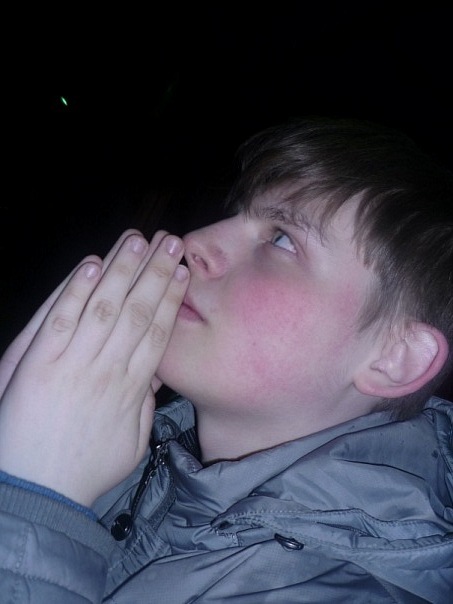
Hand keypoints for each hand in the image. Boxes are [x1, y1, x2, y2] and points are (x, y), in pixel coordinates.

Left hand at [0, 230, 188, 505]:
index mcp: (132, 388)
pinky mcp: (39, 364)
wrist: (37, 493)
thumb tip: (154, 377)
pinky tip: (92, 264)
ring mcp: (73, 364)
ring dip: (122, 271)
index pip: (157, 332)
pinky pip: (61, 321)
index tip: (183, 272)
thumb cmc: (85, 471)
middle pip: (136, 312)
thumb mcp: (131, 445)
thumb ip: (145, 408)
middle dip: (155, 273)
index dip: (171, 298)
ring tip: (138, 240)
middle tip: (171, 241)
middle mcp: (107, 369)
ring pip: (103, 308)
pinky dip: (75, 291)